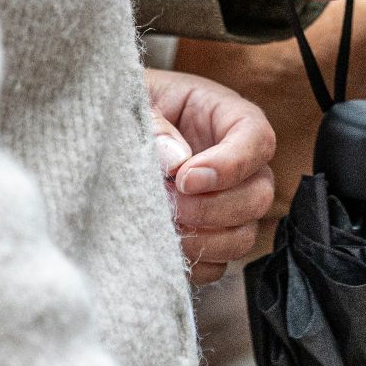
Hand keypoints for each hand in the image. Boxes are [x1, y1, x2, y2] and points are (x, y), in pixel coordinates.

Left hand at [144, 70, 277, 284]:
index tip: (185, 179)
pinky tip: (163, 243)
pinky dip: (192, 261)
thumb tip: (176, 162)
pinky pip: (219, 264)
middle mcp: (238, 164)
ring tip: (162, 224)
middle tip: (169, 203)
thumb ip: (155, 126)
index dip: (229, 165)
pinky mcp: (209, 237)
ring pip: (244, 235)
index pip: (257, 140)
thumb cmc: (126, 107)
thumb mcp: (136, 101)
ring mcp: (228, 204)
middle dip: (213, 208)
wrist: (106, 134)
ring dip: (204, 239)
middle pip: (259, 195)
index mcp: (227, 117)